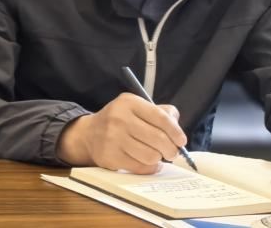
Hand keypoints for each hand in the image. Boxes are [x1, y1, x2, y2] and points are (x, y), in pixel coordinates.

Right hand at [56, 93, 187, 173]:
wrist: (89, 134)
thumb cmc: (121, 121)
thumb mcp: (137, 109)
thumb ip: (161, 113)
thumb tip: (178, 129)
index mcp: (129, 102)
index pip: (161, 117)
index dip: (176, 132)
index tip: (181, 141)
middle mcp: (119, 118)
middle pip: (159, 139)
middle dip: (171, 149)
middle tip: (171, 152)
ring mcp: (113, 137)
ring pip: (152, 156)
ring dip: (158, 158)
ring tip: (154, 155)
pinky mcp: (110, 156)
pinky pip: (141, 167)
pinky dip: (149, 167)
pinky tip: (145, 162)